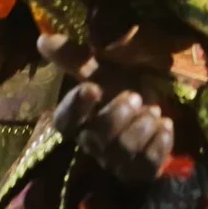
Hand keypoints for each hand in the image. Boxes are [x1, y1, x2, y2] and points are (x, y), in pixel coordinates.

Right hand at [39, 34, 174, 184]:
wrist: (151, 107)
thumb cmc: (119, 87)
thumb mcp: (99, 70)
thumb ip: (73, 57)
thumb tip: (42, 37)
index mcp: (78, 120)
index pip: (66, 120)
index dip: (77, 106)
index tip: (92, 87)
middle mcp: (93, 144)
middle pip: (97, 138)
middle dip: (117, 115)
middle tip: (135, 96)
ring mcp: (116, 161)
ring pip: (123, 152)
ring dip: (141, 128)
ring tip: (154, 111)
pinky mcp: (140, 171)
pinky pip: (147, 165)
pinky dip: (159, 143)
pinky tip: (166, 126)